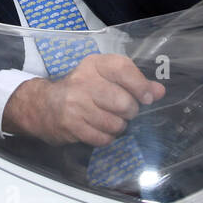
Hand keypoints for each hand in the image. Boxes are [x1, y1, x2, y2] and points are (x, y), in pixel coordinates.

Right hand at [1, 53, 165, 146]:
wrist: (43, 105)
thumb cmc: (81, 90)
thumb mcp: (105, 78)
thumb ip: (134, 83)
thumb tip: (159, 91)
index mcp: (94, 64)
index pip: (123, 69)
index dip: (140, 86)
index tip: (148, 97)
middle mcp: (83, 81)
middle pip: (123, 102)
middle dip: (129, 112)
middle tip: (123, 111)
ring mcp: (75, 104)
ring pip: (115, 124)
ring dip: (117, 127)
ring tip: (108, 120)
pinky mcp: (70, 125)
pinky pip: (102, 138)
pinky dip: (106, 138)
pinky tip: (98, 130)